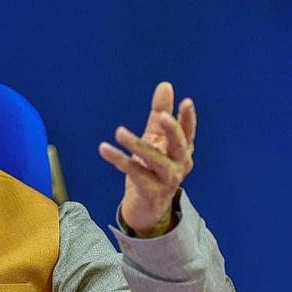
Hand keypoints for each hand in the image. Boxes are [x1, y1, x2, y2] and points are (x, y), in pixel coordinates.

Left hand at [98, 82, 195, 237]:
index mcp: (181, 151)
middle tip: (162, 116)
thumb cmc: (152, 169)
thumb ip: (158, 114)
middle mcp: (178, 165)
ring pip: (154, 160)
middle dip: (171, 130)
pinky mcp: (150, 192)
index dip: (187, 119)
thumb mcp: (155, 140)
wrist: (145, 206)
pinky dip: (118, 160)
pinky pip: (134, 173)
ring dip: (136, 145)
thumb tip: (165, 85)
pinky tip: (104, 148)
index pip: (187, 133)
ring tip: (119, 131)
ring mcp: (167, 180)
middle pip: (178, 146)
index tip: (185, 102)